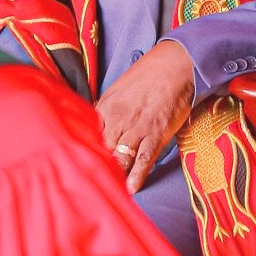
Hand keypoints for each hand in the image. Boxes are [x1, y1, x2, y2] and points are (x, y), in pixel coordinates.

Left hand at [97, 39, 196, 192]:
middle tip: (91, 185)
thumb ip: (106, 111)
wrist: (175, 65)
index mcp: (105, 107)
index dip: (85, 153)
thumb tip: (97, 127)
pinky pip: (144, 158)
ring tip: (109, 190)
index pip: (88, 136)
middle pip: (102, 150)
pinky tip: (131, 189)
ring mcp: (137, 128)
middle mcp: (118, 119)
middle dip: (97, 168)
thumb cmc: (148, 75)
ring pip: (120, 157)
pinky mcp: (156, 133)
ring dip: (115, 174)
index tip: (80, 167)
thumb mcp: (118, 89)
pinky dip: (137, 175)